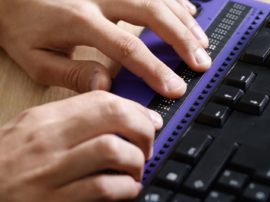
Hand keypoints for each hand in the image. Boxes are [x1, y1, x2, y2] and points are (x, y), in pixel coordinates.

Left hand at [0, 0, 210, 98]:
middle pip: (152, 14)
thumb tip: (105, 84)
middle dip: (181, 40)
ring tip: (202, 42)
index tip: (174, 87)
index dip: (155, 69)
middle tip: (200, 62)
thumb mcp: (35, 58)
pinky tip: (188, 12)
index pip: (128, 47)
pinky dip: (174, 0)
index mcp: (80, 20)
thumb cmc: (21, 24)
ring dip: (183, 21)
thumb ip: (70, 73)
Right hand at [0, 91, 161, 201]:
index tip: (149, 120)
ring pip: (114, 150)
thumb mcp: (30, 131)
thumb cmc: (4, 164)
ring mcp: (51, 171)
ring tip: (137, 169)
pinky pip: (103, 188)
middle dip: (143, 129)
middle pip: (114, 116)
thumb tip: (114, 119)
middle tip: (148, 144)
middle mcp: (49, 140)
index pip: (102, 99)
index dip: (135, 108)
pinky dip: (126, 188)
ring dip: (136, 160)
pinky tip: (127, 189)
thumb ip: (69, 121)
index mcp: (44, 118)